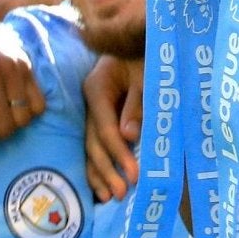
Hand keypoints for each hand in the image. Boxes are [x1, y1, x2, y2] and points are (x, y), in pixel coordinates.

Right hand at [83, 55, 140, 200]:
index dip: (119, 153)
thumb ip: (138, 105)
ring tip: (110, 196)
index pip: (105, 128)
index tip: (133, 174)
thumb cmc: (149, 55)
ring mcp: (91, 110)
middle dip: (107, 169)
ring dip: (99, 173)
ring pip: (89, 146)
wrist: (143, 40)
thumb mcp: (148, 76)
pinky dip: (97, 166)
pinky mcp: (98, 117)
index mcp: (97, 87)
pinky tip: (101, 187)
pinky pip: (94, 144)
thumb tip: (128, 136)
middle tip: (122, 193)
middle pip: (93, 141)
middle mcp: (89, 101)